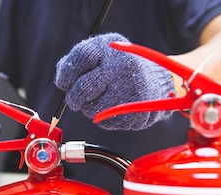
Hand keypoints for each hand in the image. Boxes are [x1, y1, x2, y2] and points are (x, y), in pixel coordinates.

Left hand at [55, 32, 174, 130]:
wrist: (159, 78)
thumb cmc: (120, 66)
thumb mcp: (102, 52)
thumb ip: (77, 61)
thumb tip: (62, 80)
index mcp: (110, 47)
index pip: (81, 56)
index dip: (67, 73)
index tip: (64, 83)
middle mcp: (121, 66)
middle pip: (83, 88)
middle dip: (74, 98)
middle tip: (75, 100)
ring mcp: (130, 89)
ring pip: (93, 109)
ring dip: (89, 109)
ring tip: (99, 100)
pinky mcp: (136, 110)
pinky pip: (107, 122)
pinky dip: (105, 118)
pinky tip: (113, 107)